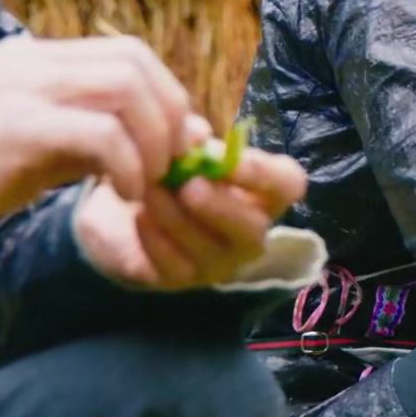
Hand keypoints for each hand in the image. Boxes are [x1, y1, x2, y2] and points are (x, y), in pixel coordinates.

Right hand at [0, 36, 191, 246]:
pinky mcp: (15, 126)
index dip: (165, 93)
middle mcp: (30, 61)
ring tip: (148, 181)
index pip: (126, 51)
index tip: (173, 141)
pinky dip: (128, 163)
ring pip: (125, 87)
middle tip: (170, 162)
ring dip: (154, 138)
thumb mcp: (37, 149)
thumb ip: (94, 138)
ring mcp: (22, 88)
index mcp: (34, 58)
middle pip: (135, 60)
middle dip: (170, 112)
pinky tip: (122, 193)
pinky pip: (99, 133)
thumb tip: (166, 144)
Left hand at [74, 130, 309, 291]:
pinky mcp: (183, 279)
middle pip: (254, 228)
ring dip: (177, 217)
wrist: (128, 204)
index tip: (230, 161)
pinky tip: (140, 217)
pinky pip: (175, 267)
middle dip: (220, 207)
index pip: (288, 185)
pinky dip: (156, 240)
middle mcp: (250, 231)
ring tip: (150, 190)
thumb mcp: (183, 145)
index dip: (264, 175)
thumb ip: (192, 137)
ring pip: (210, 249)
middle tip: (188, 185)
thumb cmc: (173, 168)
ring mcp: (219, 261)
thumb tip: (195, 137)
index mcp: (261, 191)